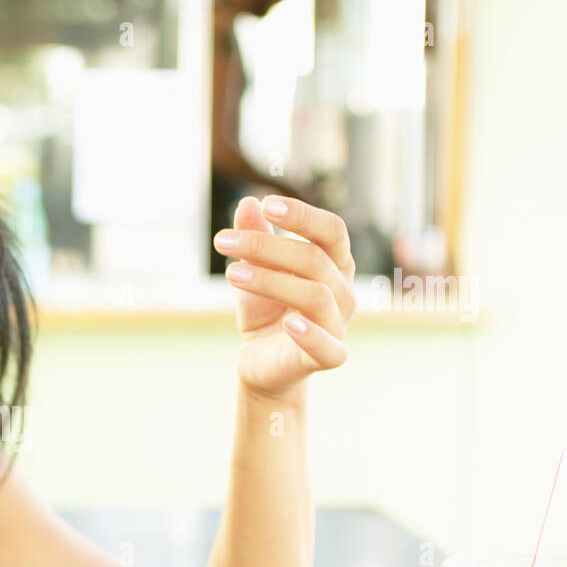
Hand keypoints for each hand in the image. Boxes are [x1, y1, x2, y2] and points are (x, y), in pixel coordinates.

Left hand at [213, 195, 356, 400]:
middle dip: (266, 246)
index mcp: (334, 265)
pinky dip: (310, 333)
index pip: (331, 231)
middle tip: (222, 241)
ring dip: (271, 280)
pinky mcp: (329, 356)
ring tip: (232, 273)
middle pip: (314, 259)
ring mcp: (338, 325)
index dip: (302, 215)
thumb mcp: (254, 272)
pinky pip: (328, 346)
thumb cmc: (266, 312)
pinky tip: (288, 322)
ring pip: (315, 295)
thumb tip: (248, 204)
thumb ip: (255, 238)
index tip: (266, 204)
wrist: (262, 362)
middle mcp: (343, 292)